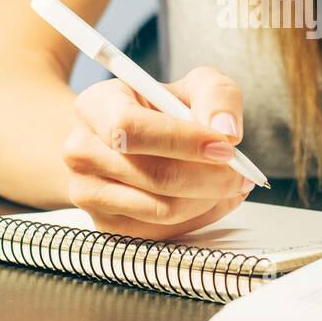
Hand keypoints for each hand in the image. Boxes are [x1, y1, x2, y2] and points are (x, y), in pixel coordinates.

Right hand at [63, 66, 252, 238]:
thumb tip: (227, 132)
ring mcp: (88, 193)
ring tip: (230, 183)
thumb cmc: (163, 112)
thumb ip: (217, 96)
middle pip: (154, 175)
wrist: (130, 142)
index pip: (131, 129)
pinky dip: (198, 218)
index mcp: (95, 105)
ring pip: (163, 210)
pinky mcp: (105, 226)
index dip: (183, 141)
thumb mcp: (193, 87)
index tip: (225, 147)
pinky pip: (163, 233)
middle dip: (210, 177)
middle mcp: (80, 151)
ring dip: (209, 199)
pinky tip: (209, 198)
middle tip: (240, 173)